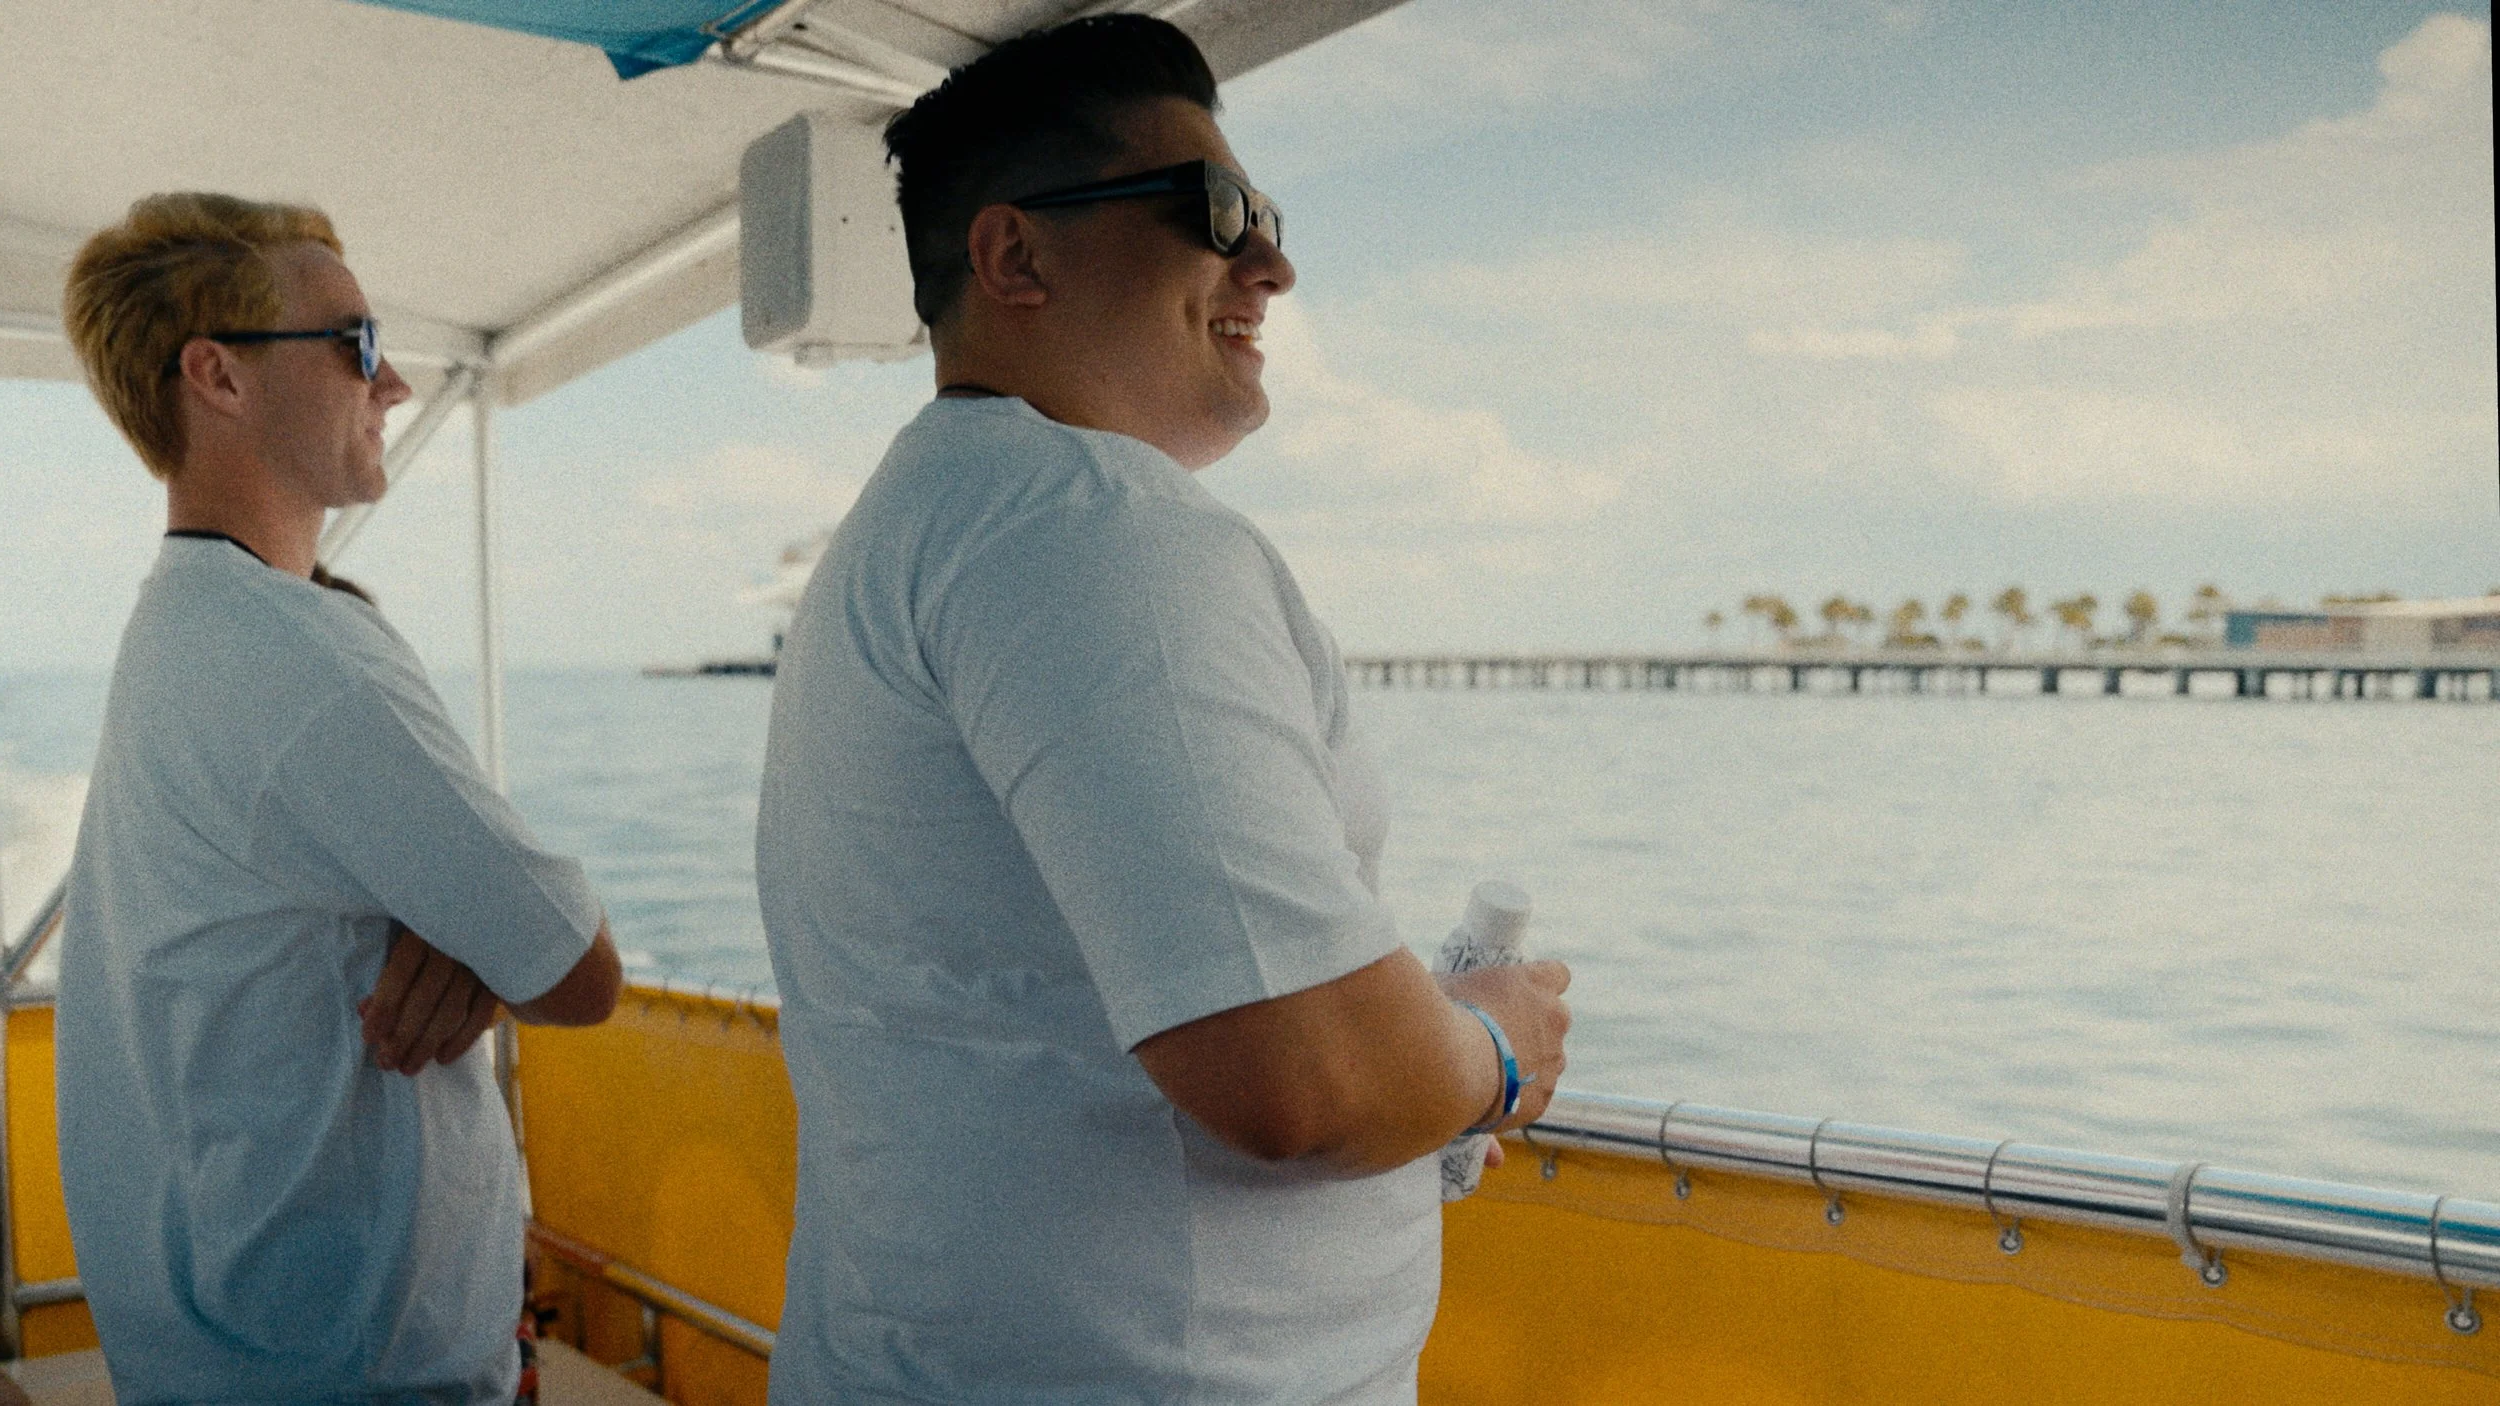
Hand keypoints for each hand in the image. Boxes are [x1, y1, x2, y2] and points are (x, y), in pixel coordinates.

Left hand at [360, 922, 502, 1075]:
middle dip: (404, 1035)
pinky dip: (462, 1040)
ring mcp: (481, 963)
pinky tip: (443, 1058)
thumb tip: (365, 1010)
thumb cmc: (432, 948)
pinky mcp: (501, 980)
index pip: (401, 972)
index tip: (369, 1038)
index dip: (384, 1006)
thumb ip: (387, 982)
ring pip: (452, 1010)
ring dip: (428, 1044)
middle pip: (426, 996)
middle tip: (387, 1063)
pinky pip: (480, 1015)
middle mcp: (455, 945)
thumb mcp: (406, 955)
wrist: (496, 930)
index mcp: (425, 932)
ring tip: (408, 1067)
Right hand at [1439, 960, 1570, 1133]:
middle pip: (1554, 1020)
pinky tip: (1483, 1098)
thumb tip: (1442, 992)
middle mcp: (1554, 1020)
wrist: (1441, 1065)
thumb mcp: (1446, 985)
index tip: (1520, 993)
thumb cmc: (1439, 1013)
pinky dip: (1513, 1099)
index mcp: (1534, 983)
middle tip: (1495, 1036)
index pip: (1557, 974)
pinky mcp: (1539, 1100)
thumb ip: (1459, 988)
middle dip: (1532, 1028)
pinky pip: (1532, 1098)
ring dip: (1526, 1064)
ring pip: (1548, 1062)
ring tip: (1485, 1073)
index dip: (1540, 985)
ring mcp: (1551, 1063)